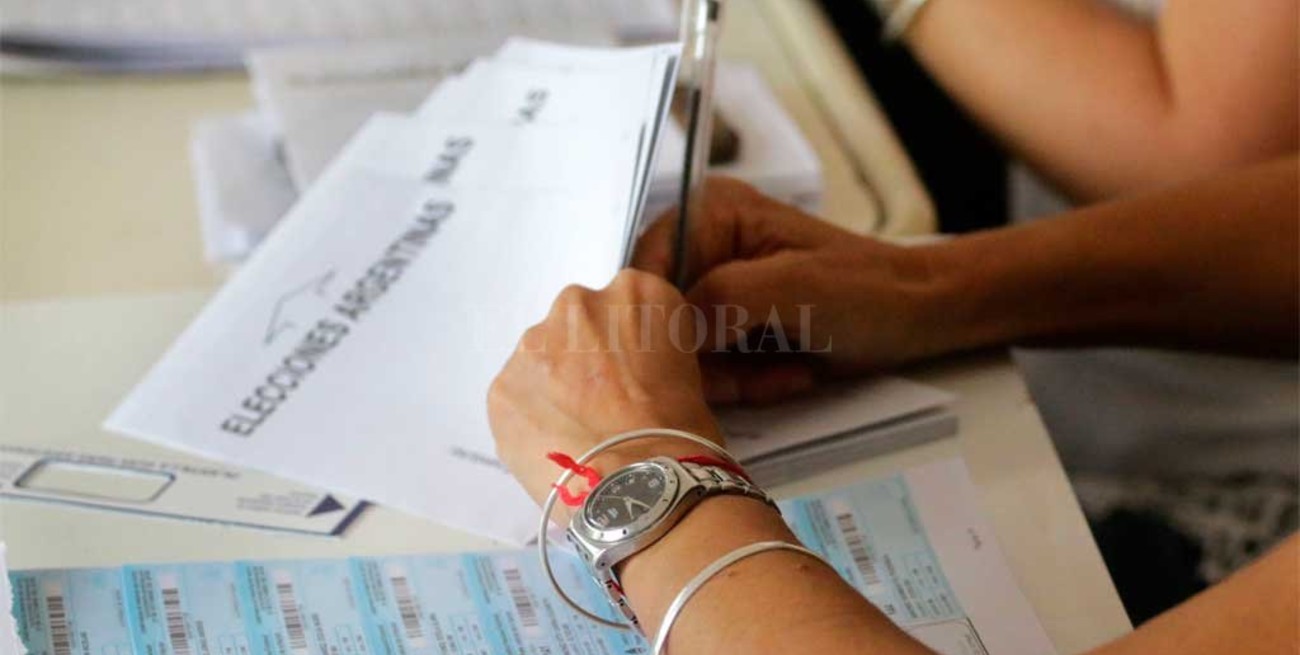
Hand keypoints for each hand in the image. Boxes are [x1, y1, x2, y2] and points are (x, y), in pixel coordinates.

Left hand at [488, 270, 724, 510]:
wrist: (639, 488)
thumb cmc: (679, 436)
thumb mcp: (689, 373)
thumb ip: (650, 351)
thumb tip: (629, 370)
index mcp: (636, 293)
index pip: (629, 306)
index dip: (632, 345)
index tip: (636, 374)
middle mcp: (579, 303)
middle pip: (578, 324)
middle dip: (588, 357)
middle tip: (606, 404)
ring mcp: (533, 343)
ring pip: (542, 358)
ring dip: (556, 384)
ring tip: (580, 431)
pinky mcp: (502, 386)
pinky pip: (518, 395)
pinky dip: (532, 416)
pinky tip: (557, 445)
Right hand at [633, 177, 940, 403]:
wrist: (920, 316)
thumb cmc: (870, 287)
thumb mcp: (797, 286)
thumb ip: (724, 297)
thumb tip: (667, 330)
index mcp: (712, 212)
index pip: (646, 265)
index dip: (656, 316)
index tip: (683, 355)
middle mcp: (705, 248)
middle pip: (659, 317)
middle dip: (705, 356)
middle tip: (757, 368)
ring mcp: (717, 293)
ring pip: (682, 353)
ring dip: (732, 376)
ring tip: (787, 368)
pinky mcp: (731, 330)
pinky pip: (710, 370)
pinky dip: (747, 383)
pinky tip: (791, 372)